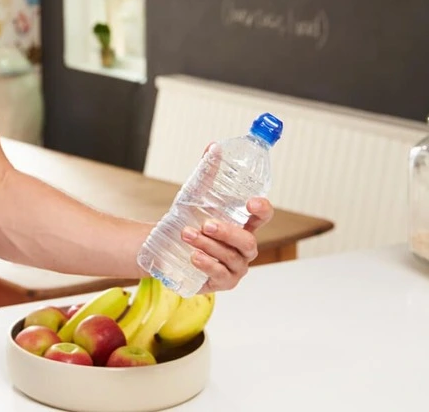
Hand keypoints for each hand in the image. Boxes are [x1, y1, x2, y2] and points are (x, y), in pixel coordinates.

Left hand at [179, 143, 275, 292]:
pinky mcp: (221, 282)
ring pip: (230, 257)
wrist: (166, 245)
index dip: (262, 210)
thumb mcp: (196, 195)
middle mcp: (243, 247)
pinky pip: (220, 275)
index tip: (252, 202)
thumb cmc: (189, 219)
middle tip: (207, 223)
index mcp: (244, 224)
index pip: (263, 217)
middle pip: (248, 241)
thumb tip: (213, 146)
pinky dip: (208, 264)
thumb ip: (207, 172)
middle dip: (228, 232)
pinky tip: (194, 256)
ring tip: (187, 234)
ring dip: (208, 245)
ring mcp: (235, 267)